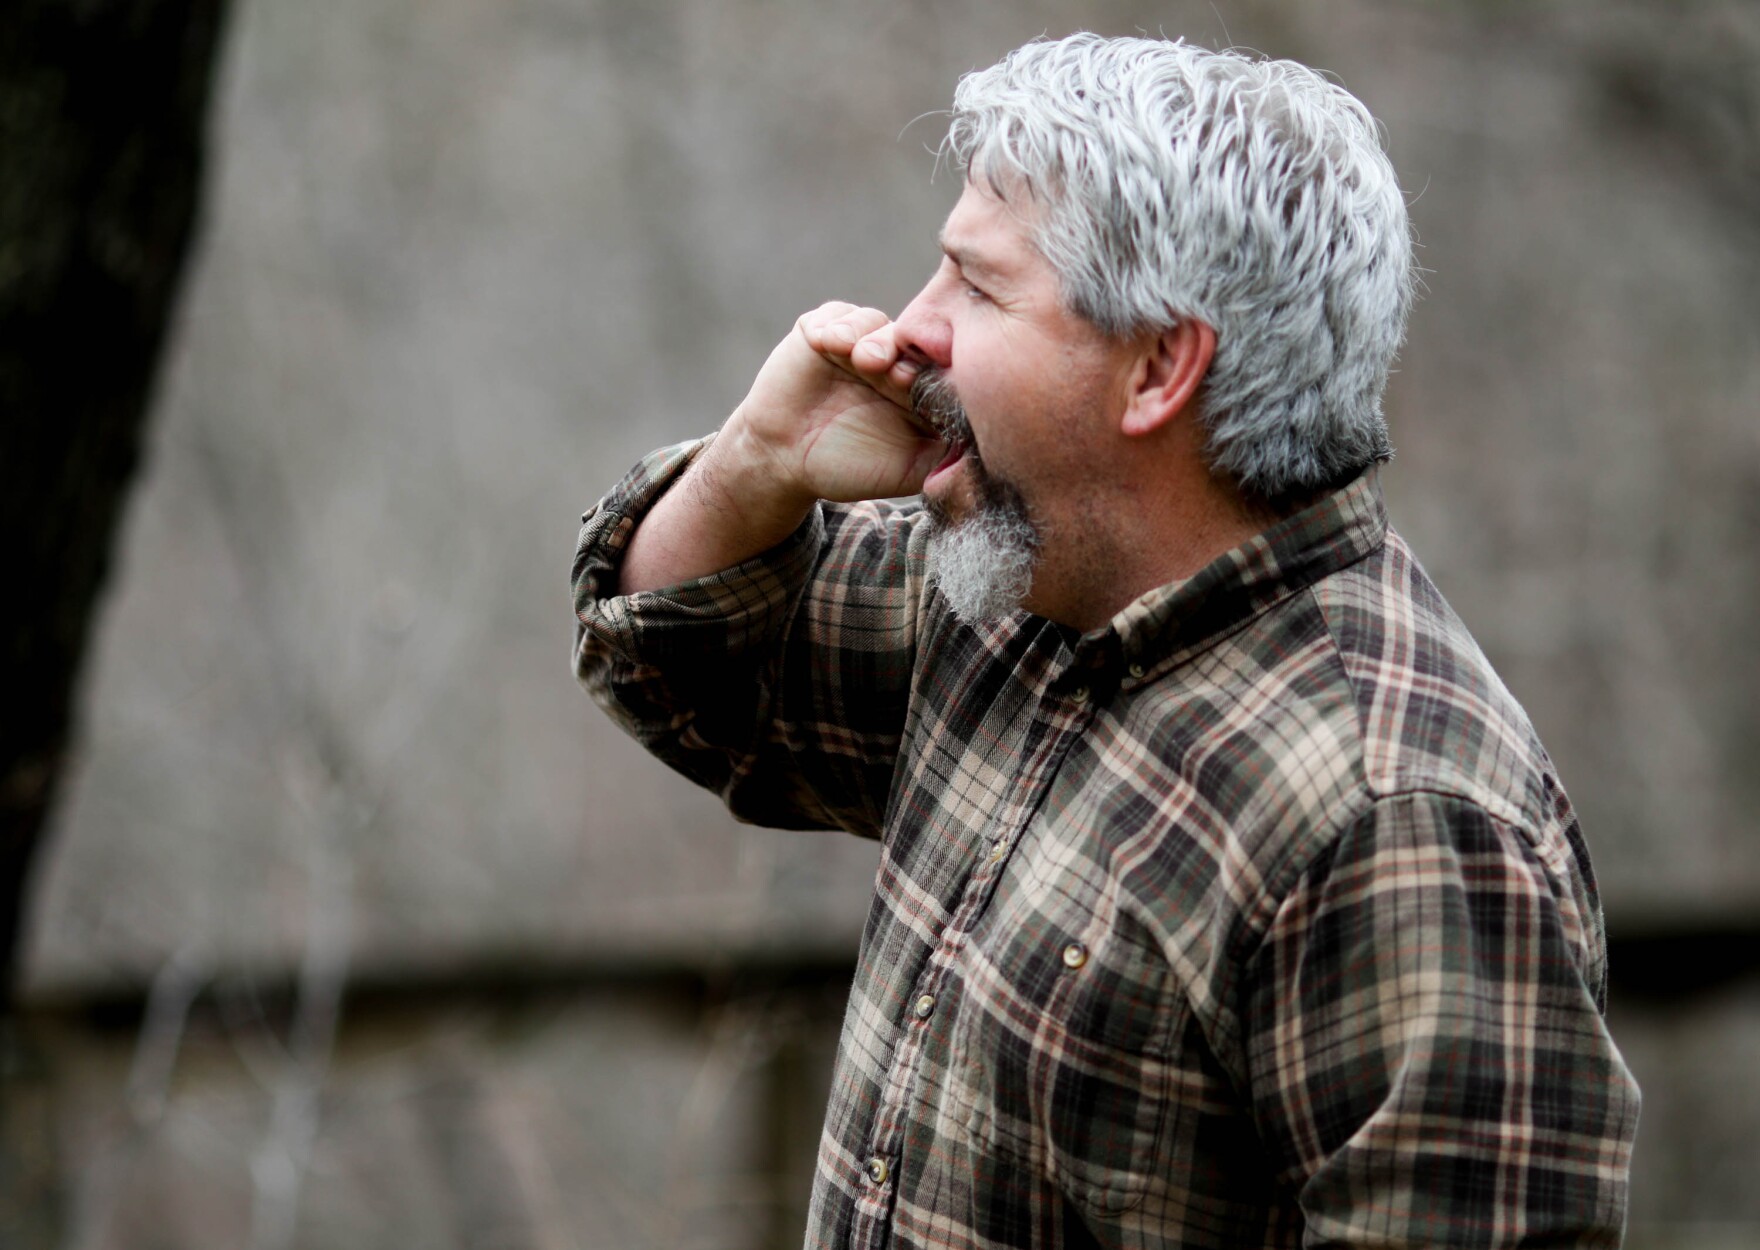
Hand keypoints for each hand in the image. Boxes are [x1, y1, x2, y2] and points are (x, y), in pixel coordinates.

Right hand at [723, 302, 946, 505]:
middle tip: (901, 376)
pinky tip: (830, 346)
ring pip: (877, 323)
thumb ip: (949, 456)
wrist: (785, 462)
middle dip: (909, 353)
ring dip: (873, 340)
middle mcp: (892, 358)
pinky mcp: (820, 330)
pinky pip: (836, 315)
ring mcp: (856, 342)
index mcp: (919, 386)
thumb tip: (992, 447)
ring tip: (865, 362)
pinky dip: (836, 327)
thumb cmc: (850, 468)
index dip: (943, 372)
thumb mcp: (911, 469)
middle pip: (913, 339)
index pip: (943, 366)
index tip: (937, 390)